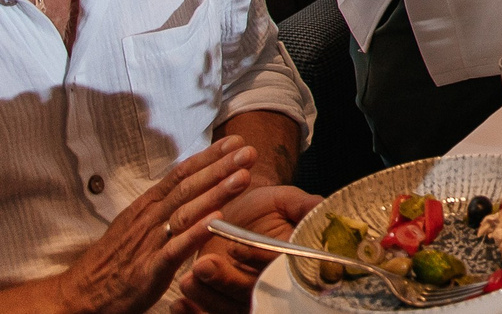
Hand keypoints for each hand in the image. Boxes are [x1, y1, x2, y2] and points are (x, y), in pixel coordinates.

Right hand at [48, 139, 252, 313]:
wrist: (79, 294)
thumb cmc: (116, 257)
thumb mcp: (139, 222)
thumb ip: (165, 203)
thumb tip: (195, 181)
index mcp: (148, 206)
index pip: (181, 175)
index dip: (209, 157)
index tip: (236, 142)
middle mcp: (149, 219)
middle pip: (187, 188)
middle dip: (219, 168)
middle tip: (248, 151)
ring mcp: (148, 244)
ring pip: (185, 213)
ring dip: (215, 193)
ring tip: (243, 177)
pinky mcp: (147, 270)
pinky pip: (174, 250)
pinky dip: (195, 234)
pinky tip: (216, 221)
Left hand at [179, 184, 321, 313]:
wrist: (239, 214)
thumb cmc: (265, 207)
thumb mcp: (286, 201)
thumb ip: (303, 205)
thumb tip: (320, 207)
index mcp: (292, 262)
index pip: (280, 267)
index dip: (259, 260)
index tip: (238, 248)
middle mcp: (272, 286)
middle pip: (252, 293)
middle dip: (227, 281)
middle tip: (203, 264)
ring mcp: (247, 299)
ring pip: (229, 309)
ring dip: (207, 296)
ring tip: (188, 278)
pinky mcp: (222, 305)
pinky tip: (177, 305)